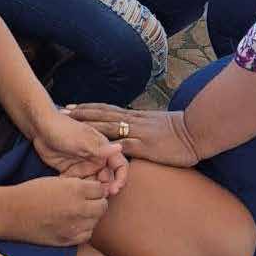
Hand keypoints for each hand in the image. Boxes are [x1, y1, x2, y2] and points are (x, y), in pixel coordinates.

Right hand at [6, 175, 109, 245]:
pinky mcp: (67, 240)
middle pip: (102, 206)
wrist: (12, 213)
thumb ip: (78, 184)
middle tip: (87, 201)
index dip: (96, 189)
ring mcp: (73, 226)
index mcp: (75, 189)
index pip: (101, 189)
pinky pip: (86, 235)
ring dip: (91, 216)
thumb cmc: (33, 192)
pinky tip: (74, 224)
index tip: (90, 190)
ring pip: (95, 222)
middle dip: (97, 202)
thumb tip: (96, 188)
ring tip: (78, 212)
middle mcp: (78, 208)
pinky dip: (84, 229)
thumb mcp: (58, 180)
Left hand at [33, 108, 127, 192]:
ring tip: (80, 193)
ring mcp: (83, 166)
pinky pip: (78, 184)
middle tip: (96, 197)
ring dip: (89, 191)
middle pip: (107, 179)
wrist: (40, 128)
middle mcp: (96, 158)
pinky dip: (76, 189)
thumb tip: (120, 147)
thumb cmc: (63, 129)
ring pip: (93, 184)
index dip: (120, 178)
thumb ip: (100, 148)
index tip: (114, 190)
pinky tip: (68, 189)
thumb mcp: (81, 140)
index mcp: (103, 149)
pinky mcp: (71, 172)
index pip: (120, 165)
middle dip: (104, 189)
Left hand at [65, 103, 198, 167]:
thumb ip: (142, 126)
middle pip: (100, 114)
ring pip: (106, 126)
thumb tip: (131, 131)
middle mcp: (132, 120)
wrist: (195, 131)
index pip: (106, 109)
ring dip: (86, 125)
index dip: (87, 108)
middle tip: (60, 112)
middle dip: (80, 114)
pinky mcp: (143, 146)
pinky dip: (106, 146)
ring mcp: (136, 132)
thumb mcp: (155, 125)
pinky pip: (122, 145)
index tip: (71, 107)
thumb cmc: (178, 131)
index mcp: (134, 116)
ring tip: (69, 124)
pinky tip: (93, 148)